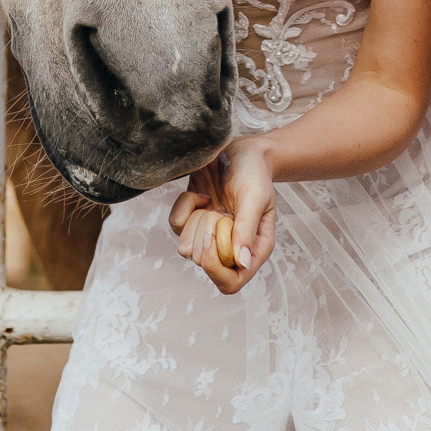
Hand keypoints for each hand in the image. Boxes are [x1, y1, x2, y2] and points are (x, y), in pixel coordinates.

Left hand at [168, 139, 276, 294]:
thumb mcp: (255, 196)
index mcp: (252, 249)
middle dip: (204, 233)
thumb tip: (241, 262)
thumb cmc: (254, 171)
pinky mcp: (192, 219)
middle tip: (218, 209)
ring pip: (185, 248)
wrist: (239, 148)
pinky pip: (175, 225)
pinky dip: (184, 206)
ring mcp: (209, 235)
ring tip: (210, 202)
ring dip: (193, 221)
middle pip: (202, 263)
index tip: (210, 237)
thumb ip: (247, 229)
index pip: (230, 282)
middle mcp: (230, 248)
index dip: (214, 268)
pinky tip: (200, 194)